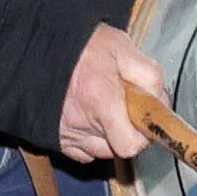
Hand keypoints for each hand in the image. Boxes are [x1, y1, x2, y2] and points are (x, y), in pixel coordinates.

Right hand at [56, 24, 161, 163]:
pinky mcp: (53, 136)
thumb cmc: (80, 44)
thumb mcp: (120, 46)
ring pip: (98, 152)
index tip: (143, 117)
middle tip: (122, 106)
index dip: (142, 135)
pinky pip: (79, 152)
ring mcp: (64, 132)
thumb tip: (159, 100)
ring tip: (103, 110)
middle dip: (126, 131)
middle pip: (116, 149)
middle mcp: (80, 123)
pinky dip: (87, 141)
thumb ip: (147, 74)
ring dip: (107, 137)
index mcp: (101, 100)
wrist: (37, 43)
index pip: (130, 144)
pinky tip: (87, 118)